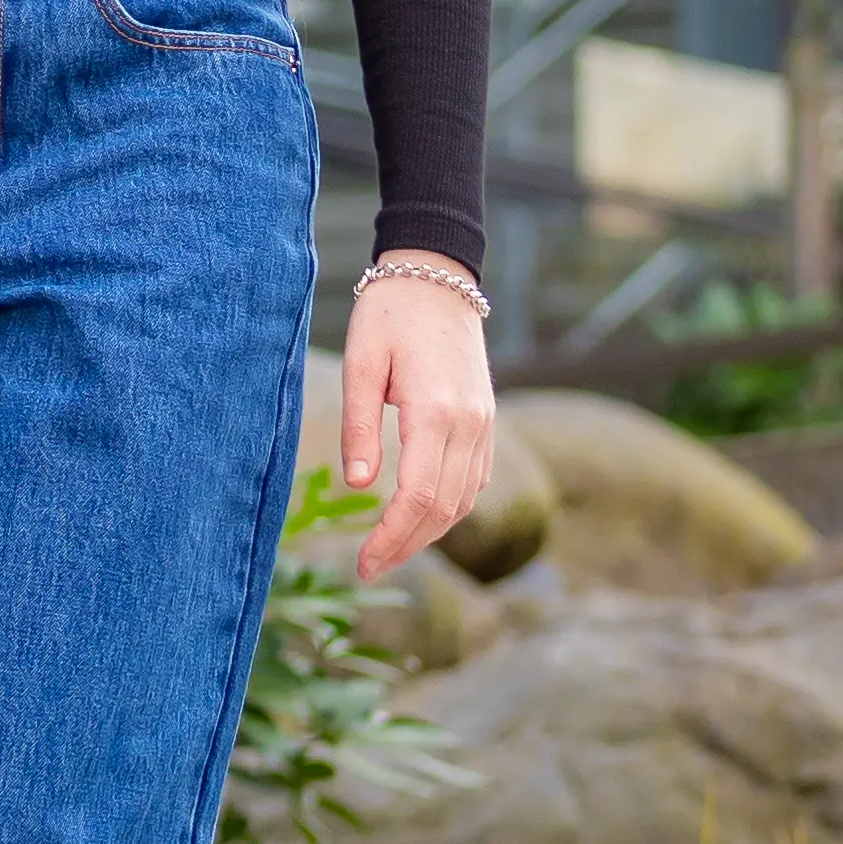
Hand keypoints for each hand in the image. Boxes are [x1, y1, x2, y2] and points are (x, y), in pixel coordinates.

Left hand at [328, 267, 496, 581]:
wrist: (437, 275)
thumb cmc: (389, 313)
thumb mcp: (361, 363)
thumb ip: (360, 427)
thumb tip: (356, 486)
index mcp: (436, 410)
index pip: (419, 496)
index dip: (391, 537)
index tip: (363, 563)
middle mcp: (470, 423)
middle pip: (444, 509)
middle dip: (406, 546)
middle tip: (368, 569)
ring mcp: (484, 423)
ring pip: (464, 500)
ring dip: (428, 533)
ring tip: (388, 551)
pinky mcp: (485, 419)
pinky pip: (473, 479)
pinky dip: (449, 508)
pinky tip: (420, 518)